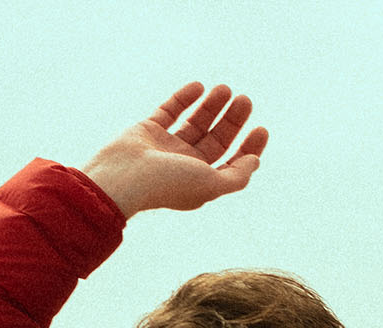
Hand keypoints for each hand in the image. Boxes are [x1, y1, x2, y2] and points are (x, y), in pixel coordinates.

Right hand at [83, 82, 264, 217]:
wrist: (121, 177)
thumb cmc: (166, 184)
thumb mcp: (210, 185)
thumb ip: (236, 176)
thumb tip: (255, 162)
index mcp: (199, 182)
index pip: (230, 162)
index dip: (249, 147)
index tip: (261, 129)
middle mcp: (183, 165)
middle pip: (216, 138)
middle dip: (233, 119)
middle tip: (245, 100)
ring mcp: (164, 147)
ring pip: (195, 122)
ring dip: (212, 105)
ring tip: (225, 88)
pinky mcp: (147, 131)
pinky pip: (169, 111)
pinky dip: (184, 97)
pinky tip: (199, 86)